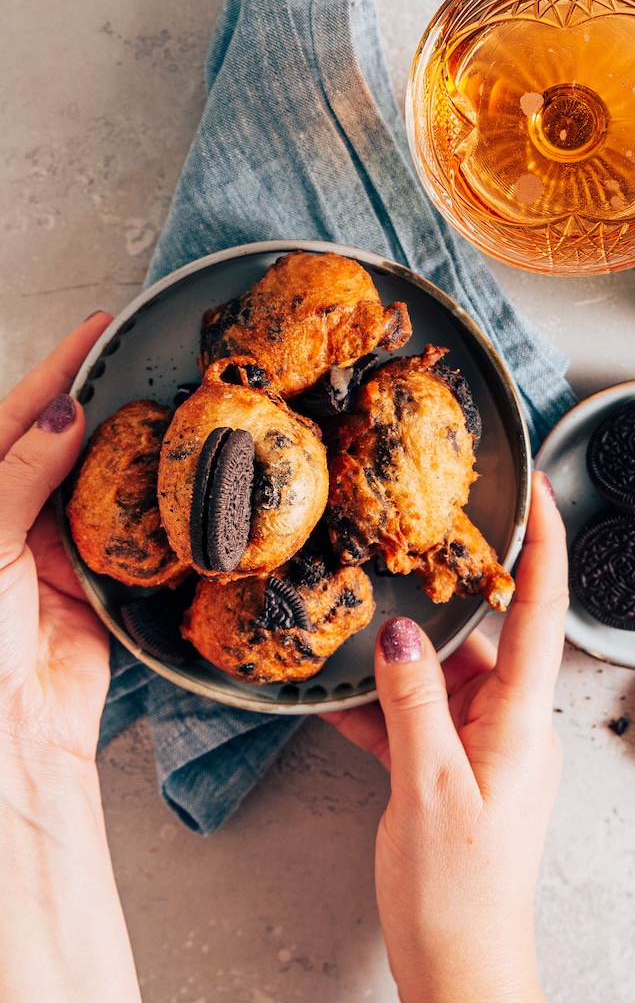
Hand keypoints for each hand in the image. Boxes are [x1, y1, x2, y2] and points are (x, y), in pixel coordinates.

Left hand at [0, 313, 141, 1002]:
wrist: (11, 735)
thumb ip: (21, 476)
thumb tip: (63, 410)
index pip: (20, 416)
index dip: (61, 369)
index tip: (103, 329)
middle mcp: (21, 513)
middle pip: (69, 439)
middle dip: (107, 399)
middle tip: (155, 362)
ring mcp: (66, 546)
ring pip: (109, 479)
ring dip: (140, 448)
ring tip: (180, 407)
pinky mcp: (108, 581)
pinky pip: (140, 529)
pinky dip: (162, 505)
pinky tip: (187, 478)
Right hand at [325, 471, 566, 1002]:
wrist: (458, 966)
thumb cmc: (457, 891)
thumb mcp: (426, 786)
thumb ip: (413, 703)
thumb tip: (399, 636)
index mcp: (520, 720)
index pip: (541, 614)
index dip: (544, 548)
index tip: (539, 494)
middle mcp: (508, 723)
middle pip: (481, 637)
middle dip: (442, 599)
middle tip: (406, 550)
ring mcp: (481, 745)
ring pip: (441, 676)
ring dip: (399, 661)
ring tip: (358, 627)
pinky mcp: (452, 767)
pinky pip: (418, 717)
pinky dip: (382, 708)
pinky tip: (339, 700)